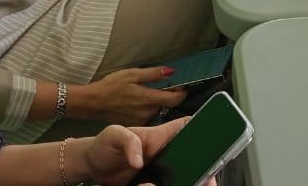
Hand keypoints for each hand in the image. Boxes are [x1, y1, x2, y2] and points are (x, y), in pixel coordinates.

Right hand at [76, 68, 186, 125]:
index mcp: (149, 99)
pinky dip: (145, 109)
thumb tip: (171, 71)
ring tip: (142, 93)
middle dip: (164, 96)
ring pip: (155, 110)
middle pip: (165, 105)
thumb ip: (154, 74)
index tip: (182, 87)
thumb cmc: (112, 86)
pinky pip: (146, 116)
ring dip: (154, 102)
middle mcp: (147, 112)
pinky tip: (134, 102)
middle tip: (157, 86)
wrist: (94, 102)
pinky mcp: (134, 124)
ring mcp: (141, 120)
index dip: (182, 93)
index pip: (175, 100)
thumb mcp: (133, 74)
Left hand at [85, 119, 215, 185]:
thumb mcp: (113, 135)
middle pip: (192, 158)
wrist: (91, 168)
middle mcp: (165, 153)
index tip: (215, 141)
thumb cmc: (103, 145)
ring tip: (192, 184)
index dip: (205, 130)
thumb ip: (127, 140)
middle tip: (207, 179)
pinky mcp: (154, 184)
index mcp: (160, 136)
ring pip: (183, 177)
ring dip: (189, 181)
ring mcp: (160, 171)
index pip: (188, 127)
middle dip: (204, 169)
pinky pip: (170, 185)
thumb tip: (139, 159)